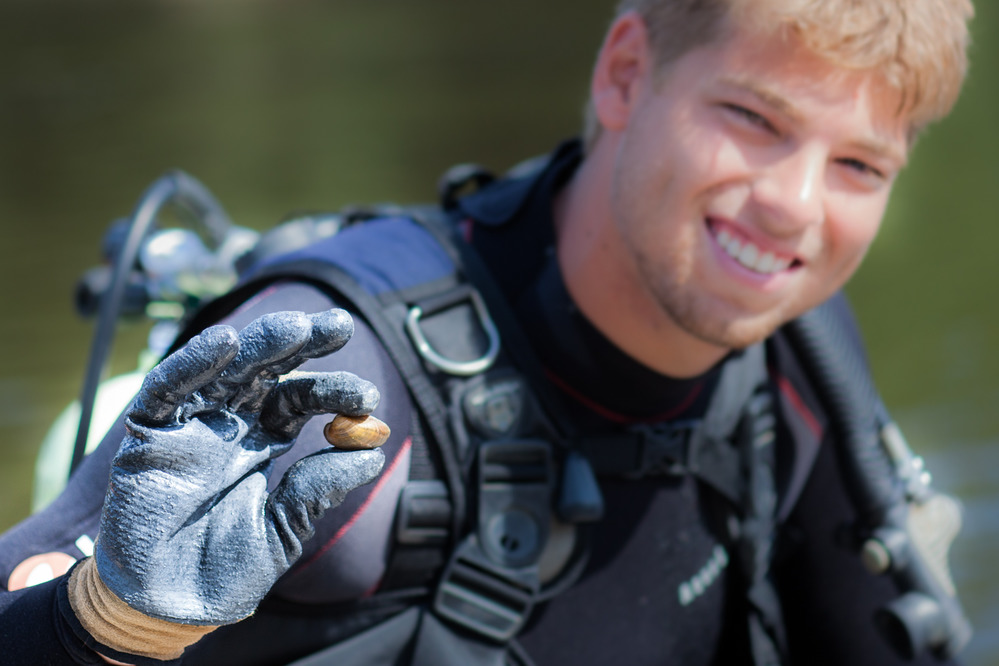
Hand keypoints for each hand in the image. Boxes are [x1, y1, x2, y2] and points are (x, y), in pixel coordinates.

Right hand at [93, 309, 385, 625]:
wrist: (166, 610)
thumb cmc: (224, 572)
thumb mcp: (283, 530)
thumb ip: (318, 491)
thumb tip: (372, 453)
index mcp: (263, 441)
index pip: (300, 399)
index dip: (333, 391)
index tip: (368, 398)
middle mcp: (228, 424)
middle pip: (267, 370)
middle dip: (302, 343)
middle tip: (340, 324)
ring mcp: (188, 427)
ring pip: (223, 369)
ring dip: (258, 344)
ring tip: (295, 328)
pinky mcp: (146, 438)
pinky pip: (164, 391)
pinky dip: (191, 364)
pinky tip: (225, 343)